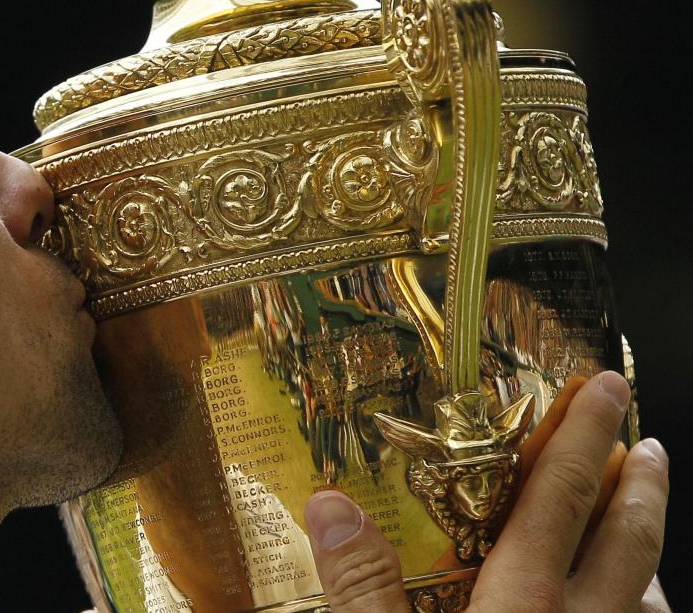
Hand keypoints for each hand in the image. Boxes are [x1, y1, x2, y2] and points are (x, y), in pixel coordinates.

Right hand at [304, 371, 670, 611]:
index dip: (581, 436)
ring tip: (642, 511)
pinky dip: (640, 610)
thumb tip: (330, 507)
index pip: (560, 498)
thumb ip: (361, 587)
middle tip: (647, 440)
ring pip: (646, 597)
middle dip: (640, 483)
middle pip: (627, 539)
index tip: (603, 388)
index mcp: (521, 607)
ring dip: (646, 548)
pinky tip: (626, 606)